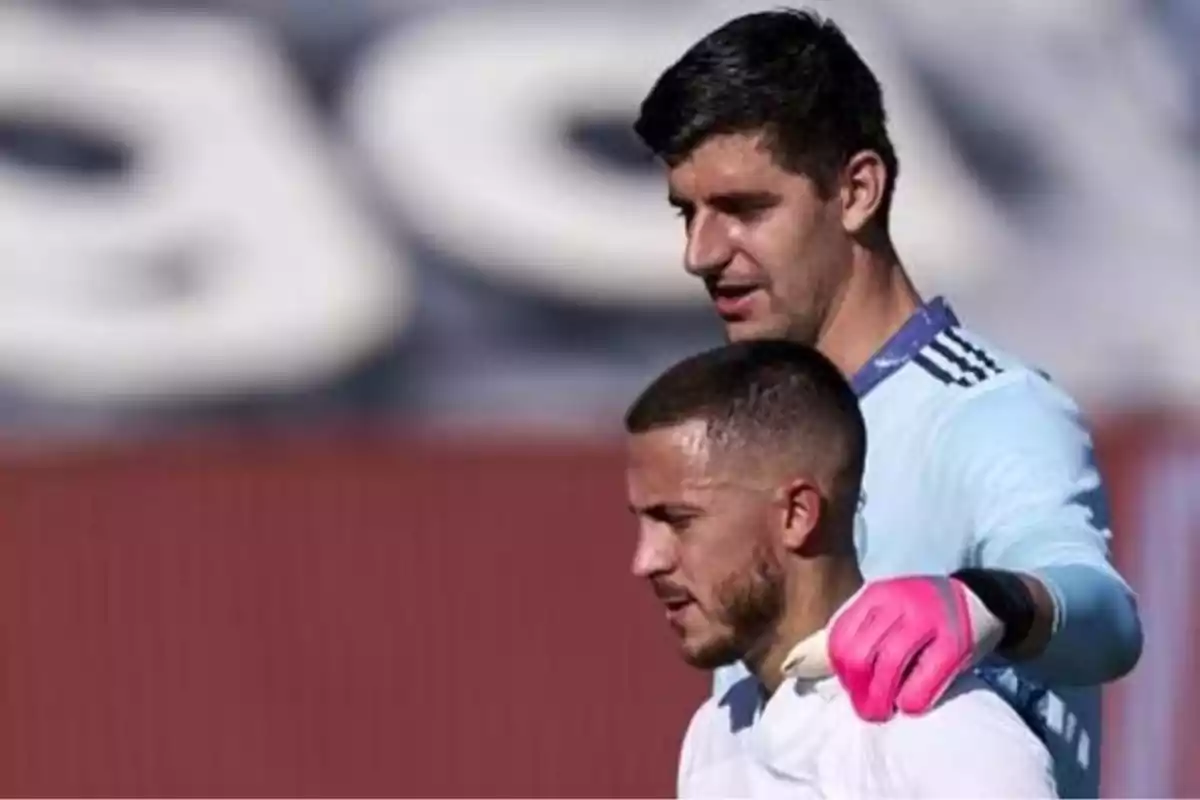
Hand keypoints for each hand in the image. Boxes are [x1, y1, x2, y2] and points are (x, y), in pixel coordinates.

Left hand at [828, 576, 1004, 721]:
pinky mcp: (955, 644)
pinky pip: (924, 679)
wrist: (982, 599)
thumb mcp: (889, 606)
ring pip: (888, 666)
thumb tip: (825, 668)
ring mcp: (928, 621)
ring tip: (879, 712)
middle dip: (856, 688)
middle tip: (864, 706)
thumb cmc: (924, 612)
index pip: (840, 636)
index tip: (850, 685)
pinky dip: (911, 700)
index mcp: (877, 594)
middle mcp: (899, 603)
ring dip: (879, 699)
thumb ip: (861, 628)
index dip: (839, 669)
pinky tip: (908, 706)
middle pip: (859, 653)